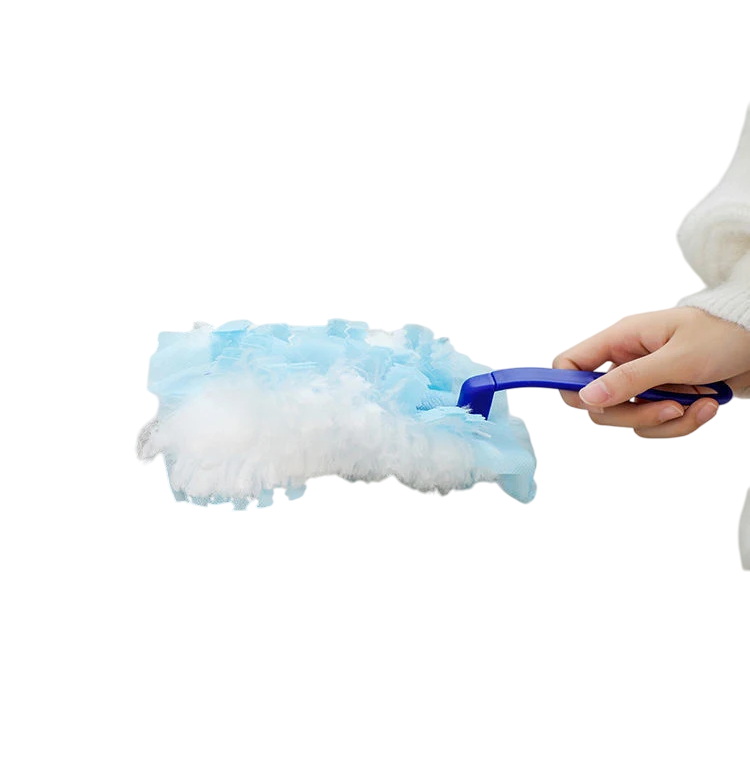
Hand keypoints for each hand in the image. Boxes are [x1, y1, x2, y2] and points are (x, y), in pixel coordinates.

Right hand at [552, 307, 749, 437]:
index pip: (569, 364)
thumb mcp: (679, 358)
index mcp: (621, 340)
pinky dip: (683, 423)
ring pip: (630, 419)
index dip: (571, 388)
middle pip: (599, 404)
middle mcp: (626, 361)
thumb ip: (631, 379)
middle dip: (634, 414)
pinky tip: (708, 405)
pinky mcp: (665, 398)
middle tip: (668, 409)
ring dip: (667, 421)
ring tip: (700, 405)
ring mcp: (645, 382)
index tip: (595, 404)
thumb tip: (587, 397)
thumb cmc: (725, 335)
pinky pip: (656, 425)